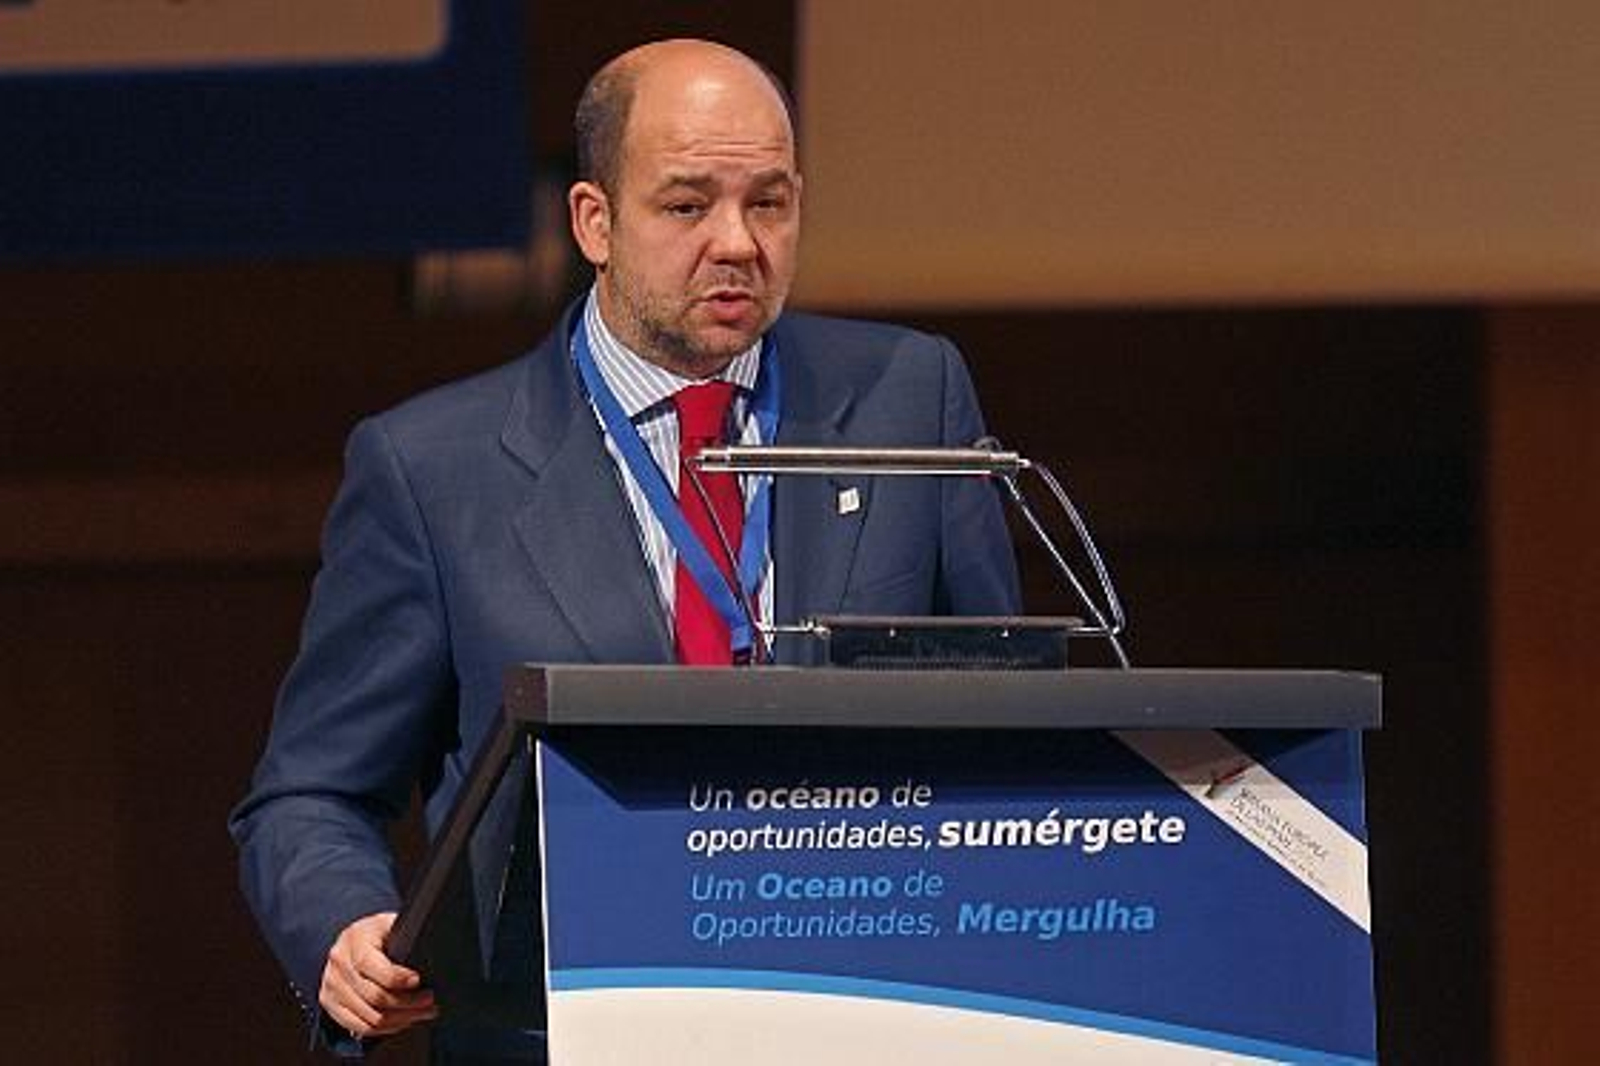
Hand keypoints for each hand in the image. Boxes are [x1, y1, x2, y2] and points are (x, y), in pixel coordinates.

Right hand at [320, 912, 437, 1039]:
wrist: (350, 939)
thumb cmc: (376, 932)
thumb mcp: (390, 923)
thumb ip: (406, 934)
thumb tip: (432, 948)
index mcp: (355, 939)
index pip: (372, 966)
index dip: (397, 978)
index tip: (419, 981)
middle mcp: (339, 963)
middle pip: (374, 996)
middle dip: (408, 1003)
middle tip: (430, 1001)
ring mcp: (332, 985)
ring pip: (370, 1016)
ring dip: (401, 1020)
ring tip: (422, 1013)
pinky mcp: (330, 1003)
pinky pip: (359, 1027)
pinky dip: (385, 1029)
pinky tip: (403, 1021)